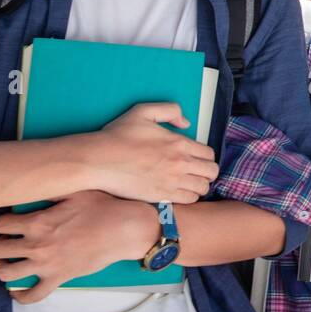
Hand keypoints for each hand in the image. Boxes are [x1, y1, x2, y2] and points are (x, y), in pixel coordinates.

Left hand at [0, 191, 157, 303]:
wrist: (124, 230)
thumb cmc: (102, 208)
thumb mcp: (75, 191)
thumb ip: (50, 190)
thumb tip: (36, 186)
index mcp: (38, 222)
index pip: (1, 224)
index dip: (3, 222)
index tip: (10, 222)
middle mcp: (37, 245)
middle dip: (0, 244)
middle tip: (9, 241)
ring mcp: (46, 265)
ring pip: (6, 273)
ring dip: (2, 268)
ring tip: (8, 262)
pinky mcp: (58, 279)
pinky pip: (32, 296)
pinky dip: (20, 295)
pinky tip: (17, 290)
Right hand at [80, 102, 218, 203]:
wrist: (99, 160)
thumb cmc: (118, 135)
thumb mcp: (143, 111)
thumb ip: (170, 110)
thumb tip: (186, 124)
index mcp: (179, 143)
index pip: (209, 154)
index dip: (205, 156)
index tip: (197, 158)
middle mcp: (180, 163)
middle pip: (211, 172)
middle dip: (207, 171)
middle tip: (197, 171)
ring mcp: (171, 181)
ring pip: (202, 188)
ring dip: (200, 185)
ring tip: (190, 182)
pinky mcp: (161, 196)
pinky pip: (188, 200)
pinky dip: (189, 197)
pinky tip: (180, 191)